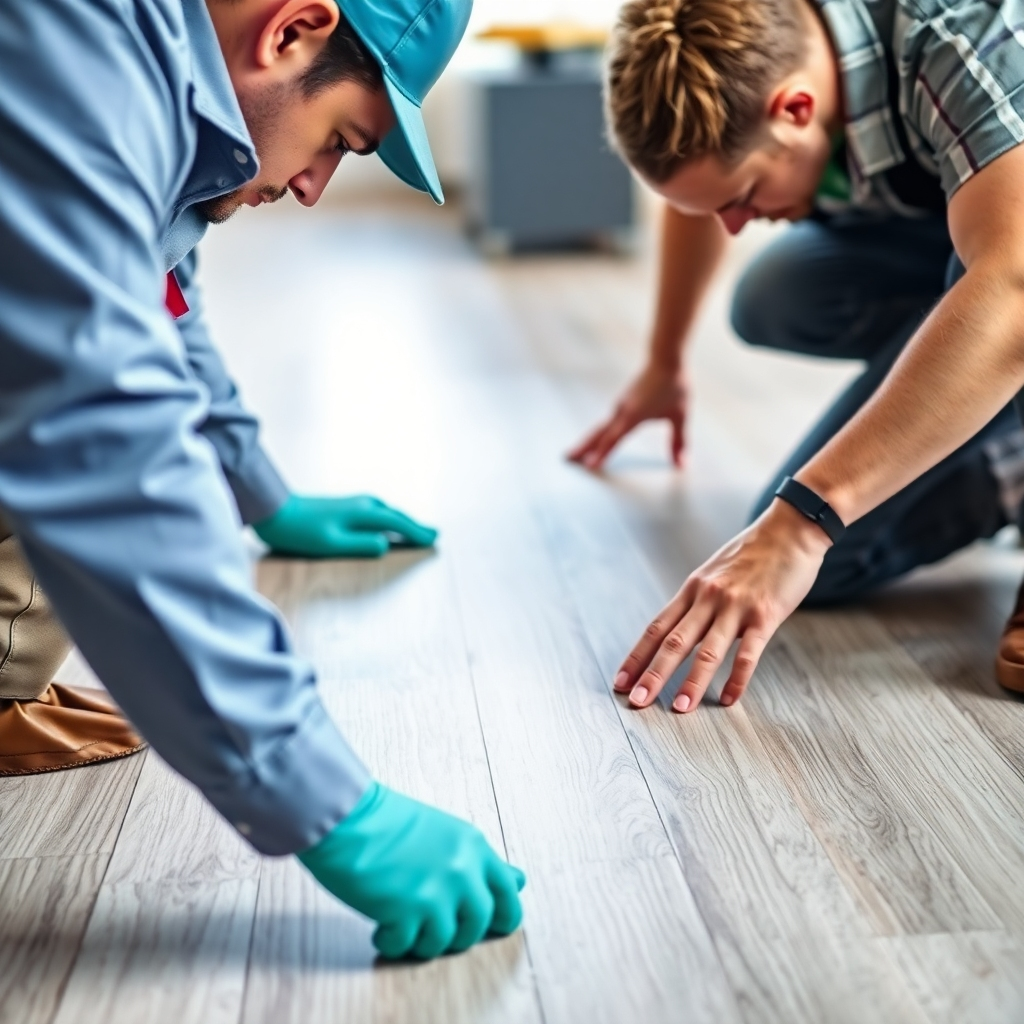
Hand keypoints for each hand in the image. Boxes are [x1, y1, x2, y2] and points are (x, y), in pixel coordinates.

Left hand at [253, 494, 437, 558]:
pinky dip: (388, 517)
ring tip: (414, 529)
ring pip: (386, 511)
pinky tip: (384, 522)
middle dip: (414, 525)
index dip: (416, 532)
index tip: (433, 539)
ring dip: (402, 520)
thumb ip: (360, 545)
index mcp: (362, 514)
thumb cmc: (300, 531)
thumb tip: (386, 545)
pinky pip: (376, 511)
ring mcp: (352, 503)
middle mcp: (361, 505)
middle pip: (395, 515)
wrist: (273, 510)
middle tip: (433, 534)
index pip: (397, 523)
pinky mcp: (343, 505)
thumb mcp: (331, 544)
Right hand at [297, 783, 525, 959]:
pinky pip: (406, 946)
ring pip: (444, 942)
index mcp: (474, 847)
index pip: (509, 895)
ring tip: (401, 922)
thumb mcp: (447, 834)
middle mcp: (462, 870)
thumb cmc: (388, 821)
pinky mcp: (405, 911)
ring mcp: (435, 893)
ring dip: (421, 939)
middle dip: (457, 933)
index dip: (502, 918)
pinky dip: (392, 941)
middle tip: (431, 925)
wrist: (346, 816)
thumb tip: (519, 880)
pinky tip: (380, 926)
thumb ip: (481, 862)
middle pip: (479, 925)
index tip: (490, 926)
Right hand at [568, 362, 688, 470]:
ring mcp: (619, 406)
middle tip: (566, 458)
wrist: (666, 359)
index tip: (589, 465)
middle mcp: (621, 411)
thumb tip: (681, 464)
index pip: (614, 439)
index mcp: (633, 415)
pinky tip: (594, 439)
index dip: (602, 453)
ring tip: (575, 453)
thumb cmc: (674, 385)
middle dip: (583, 448)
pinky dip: (596, 433)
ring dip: (587, 441)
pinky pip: (606, 422)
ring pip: (600, 428)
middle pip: (598, 433)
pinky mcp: (622, 403)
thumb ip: (679, 442)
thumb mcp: (680, 416)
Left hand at [613, 500, 830, 712]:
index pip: (656, 628)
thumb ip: (697, 601)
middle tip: (638, 701)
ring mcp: (736, 606)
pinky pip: (748, 653)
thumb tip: (679, 630)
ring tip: (680, 708)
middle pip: (674, 642)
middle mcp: (708, 598)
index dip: (636, 656)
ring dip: (692, 682)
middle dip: (653, 674)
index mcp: (692, 589)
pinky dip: (737, 679)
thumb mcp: (714, 573)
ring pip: (707, 651)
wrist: (791, 529)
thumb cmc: (753, 553)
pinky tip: (729, 699)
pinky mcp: (765, 615)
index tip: (621, 681)